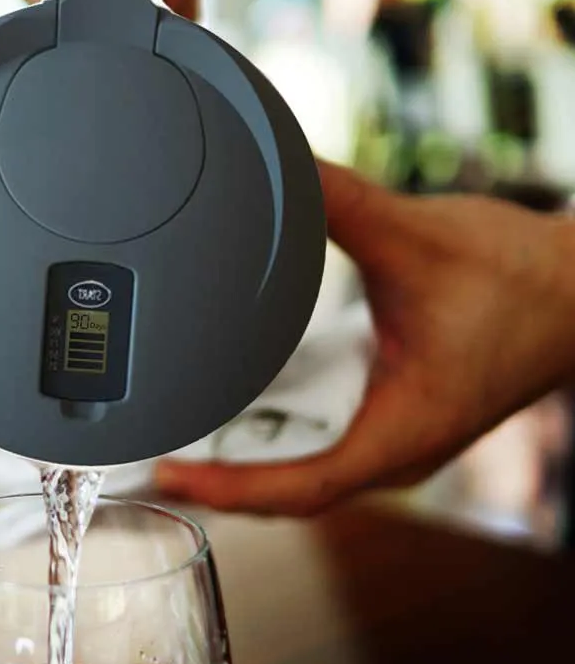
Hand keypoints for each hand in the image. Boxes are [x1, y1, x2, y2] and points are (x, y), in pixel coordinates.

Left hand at [157, 163, 574, 515]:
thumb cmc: (520, 281)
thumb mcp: (420, 238)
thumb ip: (341, 203)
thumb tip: (273, 170)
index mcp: (402, 431)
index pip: (301, 488)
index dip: (229, 489)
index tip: (169, 475)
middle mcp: (391, 452)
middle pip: (285, 493)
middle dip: (215, 483)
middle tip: (143, 456)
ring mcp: (390, 443)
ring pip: (298, 476)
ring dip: (236, 465)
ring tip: (170, 441)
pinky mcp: (388, 423)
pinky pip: (315, 448)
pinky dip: (267, 441)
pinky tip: (227, 418)